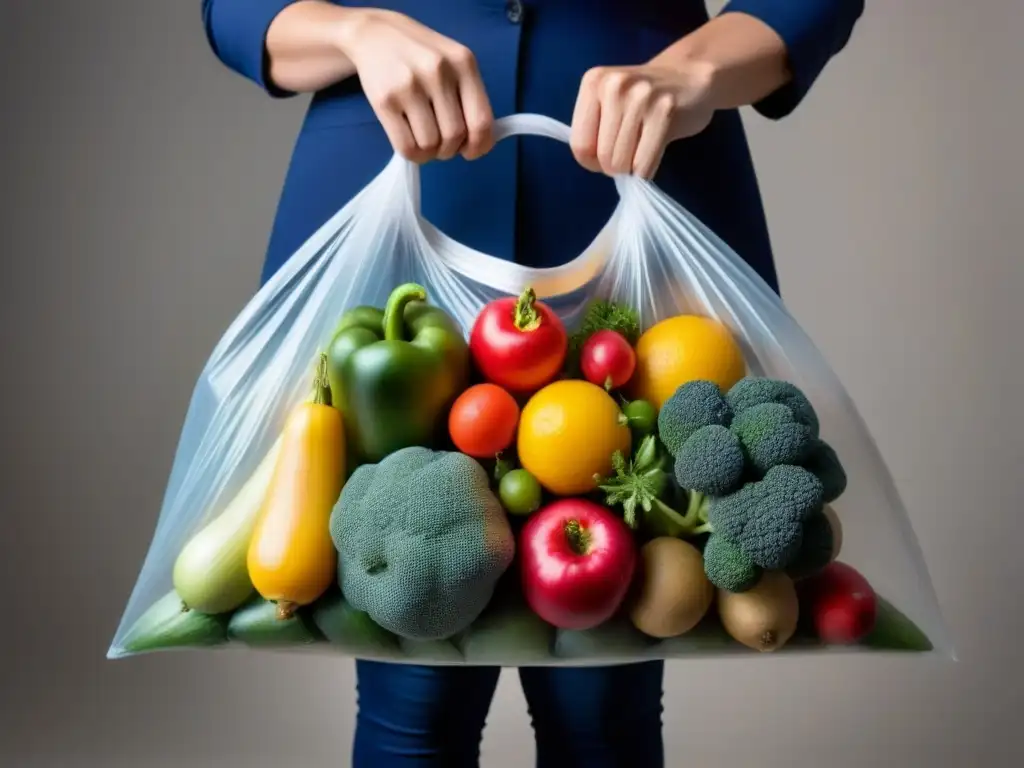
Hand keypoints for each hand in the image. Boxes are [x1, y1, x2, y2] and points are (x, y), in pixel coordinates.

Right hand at [339, 10, 494, 162]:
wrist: (376, 34)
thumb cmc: (421, 54)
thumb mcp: (453, 63)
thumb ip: (469, 97)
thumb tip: (479, 143)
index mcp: (463, 63)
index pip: (481, 120)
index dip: (479, 145)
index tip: (470, 151)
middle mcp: (438, 72)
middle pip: (454, 136)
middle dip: (450, 150)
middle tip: (442, 144)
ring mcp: (409, 86)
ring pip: (430, 144)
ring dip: (430, 153)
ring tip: (425, 140)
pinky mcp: (385, 101)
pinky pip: (406, 146)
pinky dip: (413, 155)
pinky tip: (412, 144)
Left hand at [570, 61, 717, 178]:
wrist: (690, 76)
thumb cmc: (644, 98)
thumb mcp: (608, 102)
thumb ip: (593, 129)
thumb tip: (592, 165)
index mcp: (593, 83)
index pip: (579, 145)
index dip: (592, 162)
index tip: (607, 156)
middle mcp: (614, 86)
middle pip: (602, 157)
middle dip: (615, 166)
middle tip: (631, 150)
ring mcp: (641, 97)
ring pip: (621, 163)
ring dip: (631, 169)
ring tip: (643, 147)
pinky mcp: (665, 112)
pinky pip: (644, 165)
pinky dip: (646, 171)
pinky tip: (655, 151)